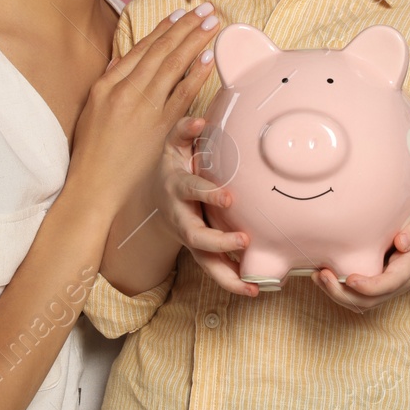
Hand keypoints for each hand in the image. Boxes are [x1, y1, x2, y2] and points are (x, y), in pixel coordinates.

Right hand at [68, 4, 220, 214]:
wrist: (94, 183)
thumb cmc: (91, 148)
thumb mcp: (93, 108)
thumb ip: (109, 81)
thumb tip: (122, 60)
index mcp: (109, 83)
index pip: (142, 48)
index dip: (164, 28)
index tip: (182, 12)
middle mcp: (126, 90)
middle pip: (161, 50)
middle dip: (186, 26)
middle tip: (207, 8)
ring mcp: (144, 107)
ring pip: (173, 65)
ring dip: (195, 41)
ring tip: (213, 23)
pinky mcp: (159, 126)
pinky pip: (181, 94)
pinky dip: (196, 74)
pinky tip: (209, 57)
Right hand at [153, 115, 257, 297]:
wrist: (156, 198)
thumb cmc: (174, 168)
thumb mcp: (173, 147)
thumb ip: (184, 132)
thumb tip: (199, 119)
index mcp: (177, 188)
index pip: (191, 190)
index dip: (208, 193)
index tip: (229, 196)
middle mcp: (181, 217)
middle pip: (195, 235)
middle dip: (217, 242)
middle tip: (243, 241)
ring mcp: (189, 237)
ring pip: (203, 261)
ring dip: (225, 275)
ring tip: (250, 287)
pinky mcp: (199, 252)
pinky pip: (214, 270)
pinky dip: (231, 282)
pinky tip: (253, 290)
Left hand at [312, 199, 409, 313]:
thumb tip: (401, 242)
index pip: (392, 282)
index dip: (370, 286)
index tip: (350, 279)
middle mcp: (402, 279)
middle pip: (373, 300)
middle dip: (345, 295)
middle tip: (322, 275)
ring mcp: (392, 284)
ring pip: (364, 303)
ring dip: (339, 295)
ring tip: (318, 275)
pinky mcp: (383, 283)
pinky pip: (361, 296)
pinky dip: (341, 290)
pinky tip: (325, 274)